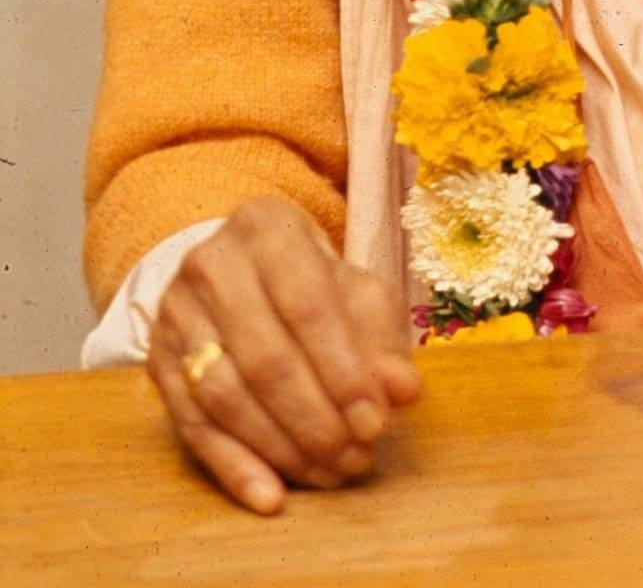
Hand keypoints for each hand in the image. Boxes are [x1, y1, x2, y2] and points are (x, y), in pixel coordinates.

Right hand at [147, 196, 422, 514]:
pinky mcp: (157, 362)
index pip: (308, 304)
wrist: (241, 268)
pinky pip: (191, 426)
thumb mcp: (354, 292)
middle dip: (315, 418)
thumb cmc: (311, 281)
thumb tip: (404, 392)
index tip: (377, 423)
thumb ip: (381, 340)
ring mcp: (175, 313)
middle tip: (354, 459)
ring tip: (327, 475)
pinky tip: (270, 496)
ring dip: (280, 447)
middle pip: (264, 356)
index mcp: (267, 228)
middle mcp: (211, 263)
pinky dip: (233, 466)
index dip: (344, 370)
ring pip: (225, 396)